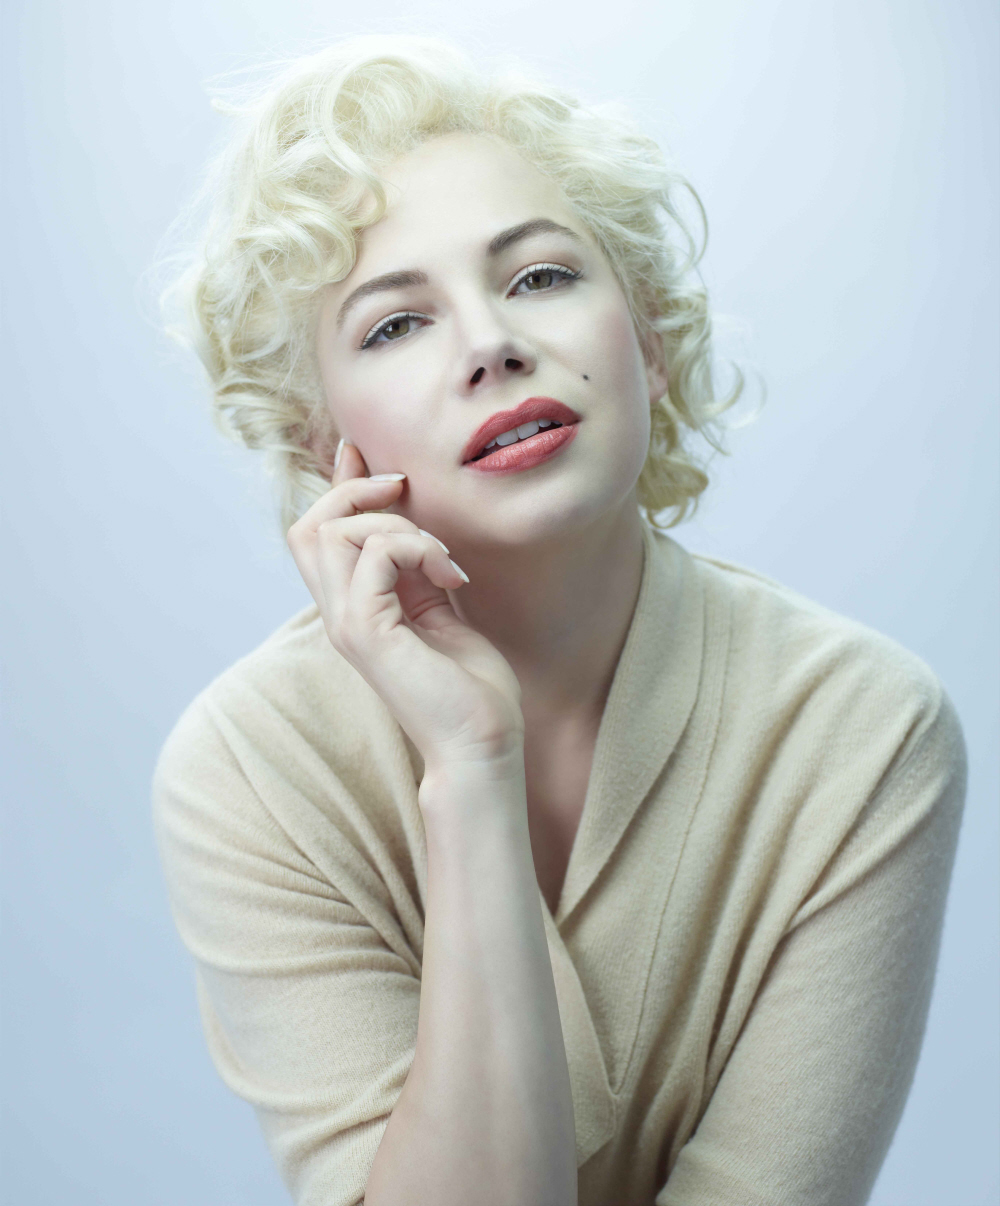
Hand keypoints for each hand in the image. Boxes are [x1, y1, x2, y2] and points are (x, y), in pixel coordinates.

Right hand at [286, 442, 524, 775]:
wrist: (482, 744)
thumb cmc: (470, 687)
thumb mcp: (440, 610)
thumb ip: (416, 570)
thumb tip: (408, 522)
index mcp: (353, 608)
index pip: (319, 533)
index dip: (337, 484)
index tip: (361, 450)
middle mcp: (339, 614)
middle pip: (308, 525)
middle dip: (355, 491)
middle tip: (406, 493)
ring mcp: (347, 624)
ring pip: (333, 531)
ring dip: (396, 525)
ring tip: (442, 559)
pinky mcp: (368, 632)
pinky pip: (376, 554)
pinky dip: (417, 548)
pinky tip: (452, 578)